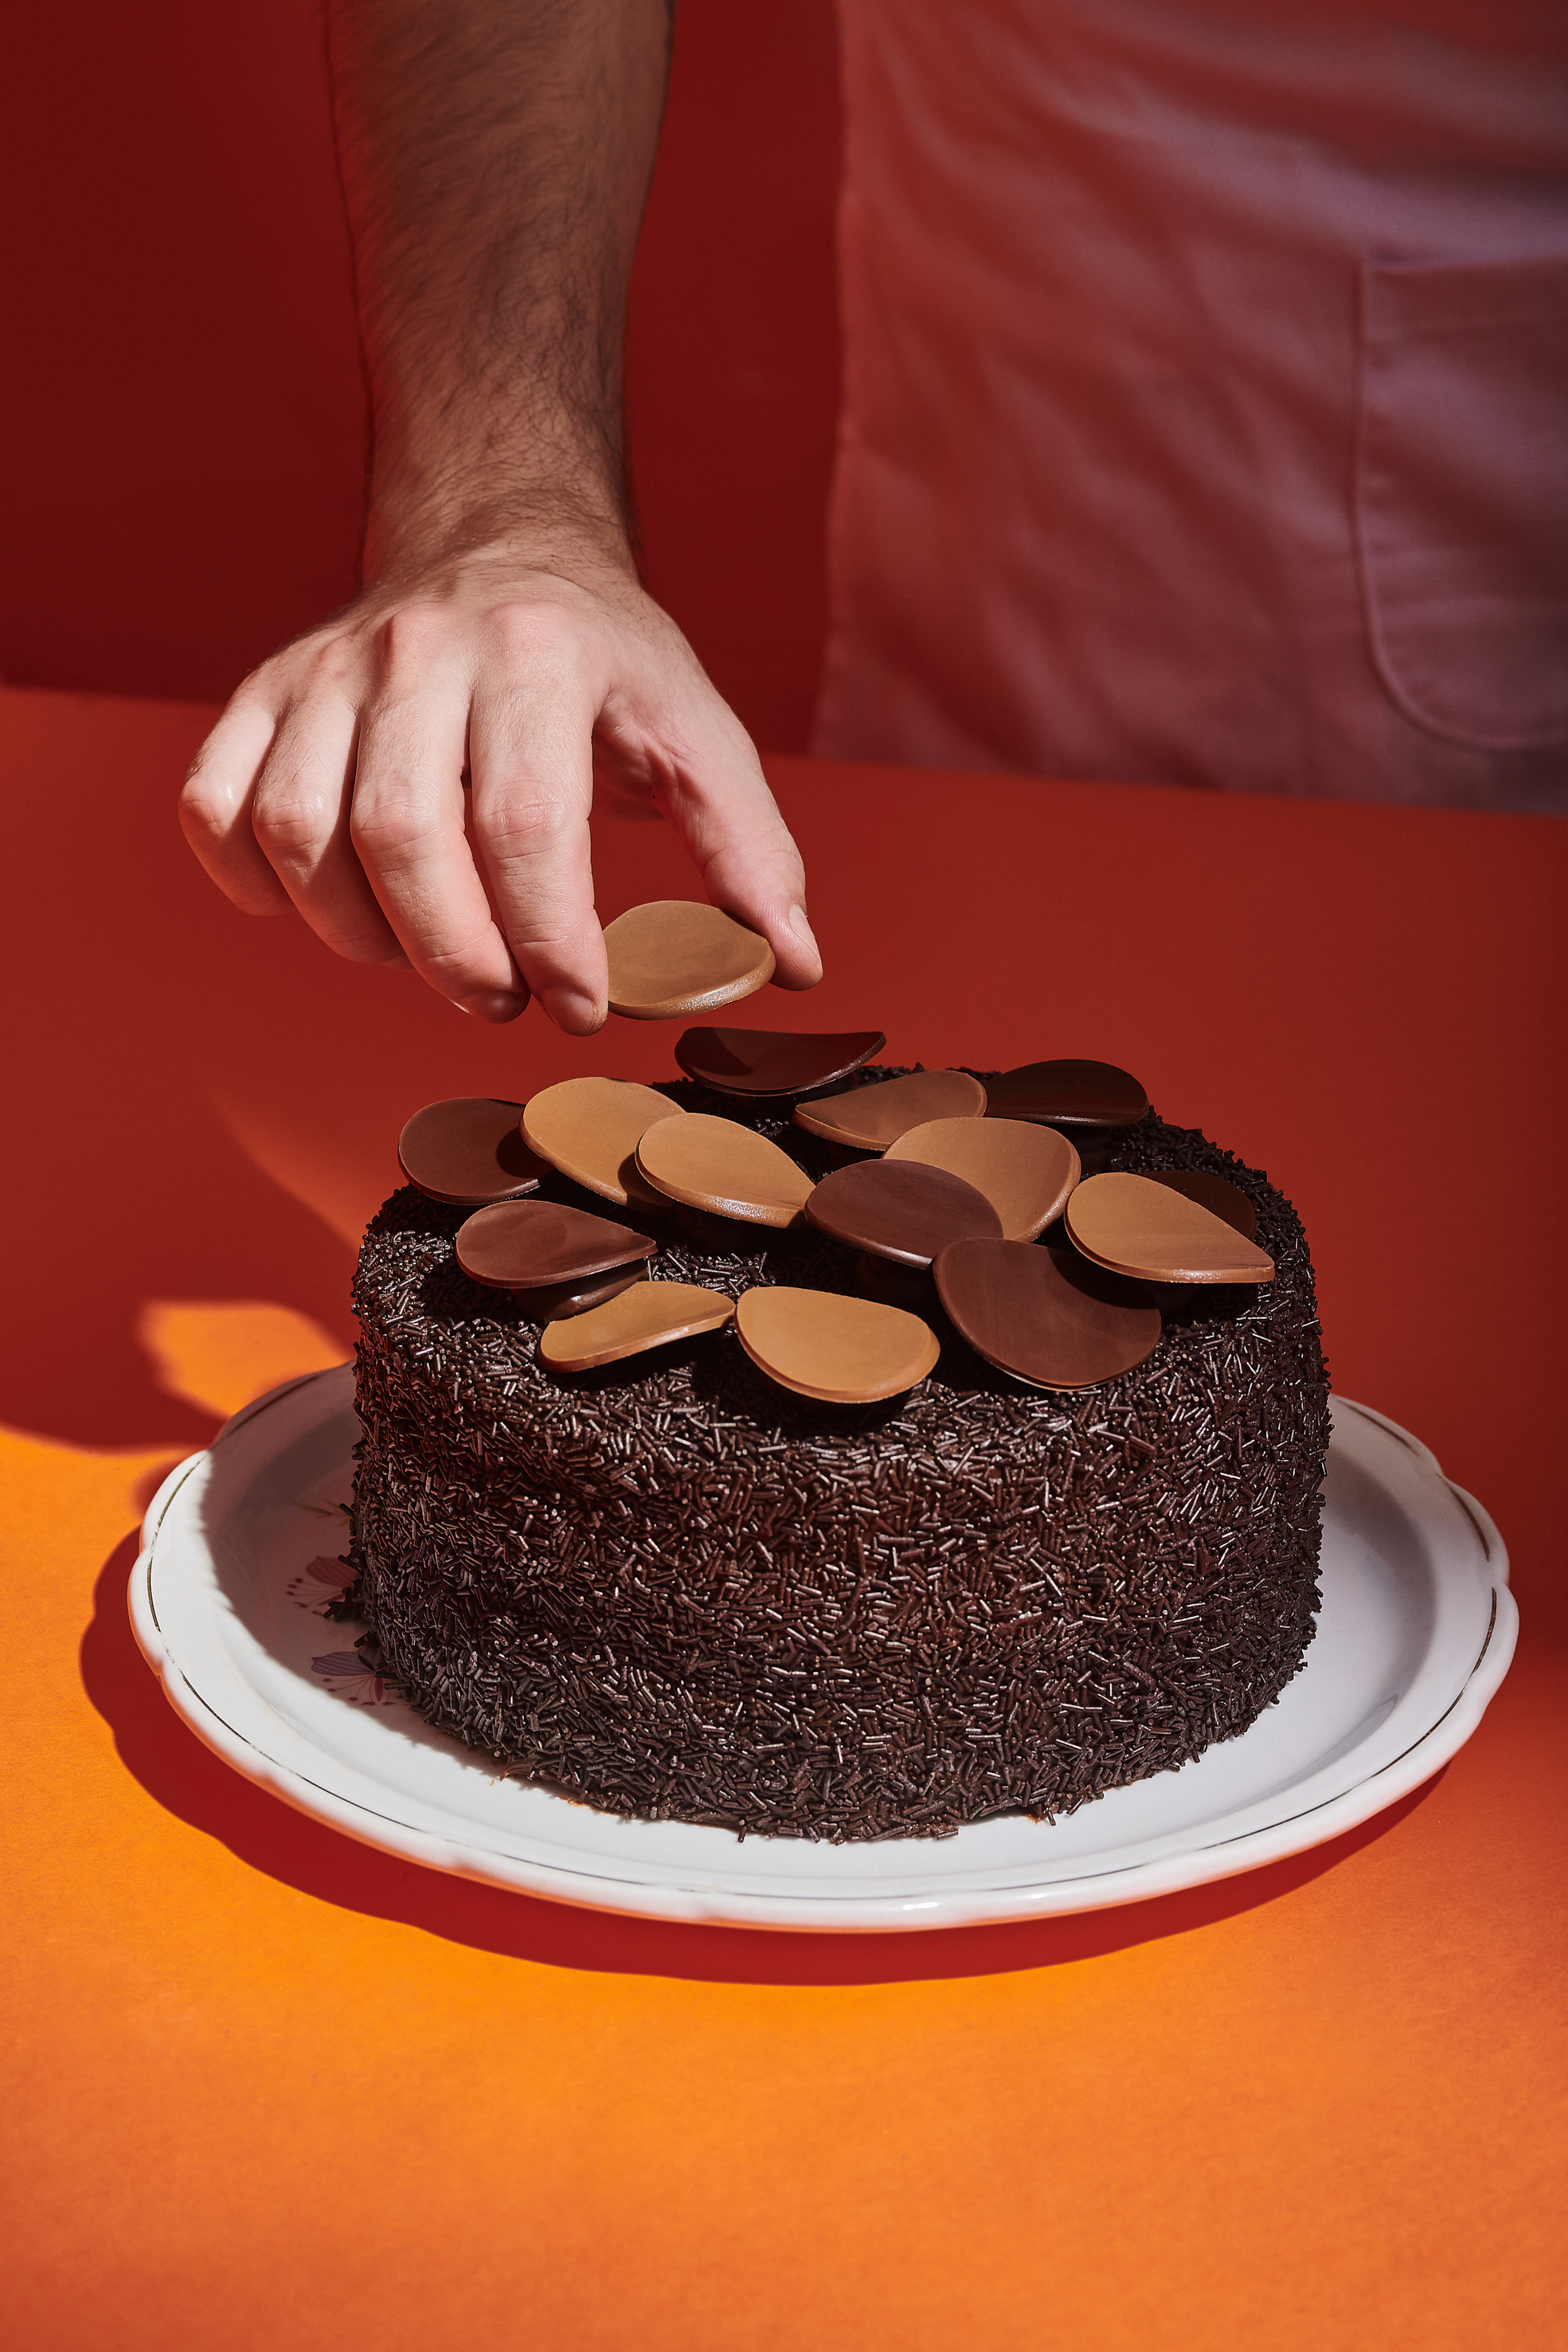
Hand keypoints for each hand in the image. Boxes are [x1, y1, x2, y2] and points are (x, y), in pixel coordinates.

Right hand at [179, 538, 821, 1033]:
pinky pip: (218, 804)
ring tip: (431, 959)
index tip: (580, 1007)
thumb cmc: (604, 659)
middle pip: (401, 834)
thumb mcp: (697, 727)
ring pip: (297, 829)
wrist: (499, 537)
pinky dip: (250, 881)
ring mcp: (328, 667)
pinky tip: (321, 911)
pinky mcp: (265, 690)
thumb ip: (749, 847)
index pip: (526, 821)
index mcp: (539, 653)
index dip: (549, 938)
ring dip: (357, 934)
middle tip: (502, 1004)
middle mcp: (419, 648)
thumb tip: (791, 966)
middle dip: (454, 954)